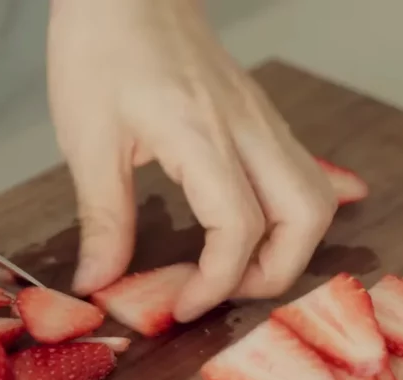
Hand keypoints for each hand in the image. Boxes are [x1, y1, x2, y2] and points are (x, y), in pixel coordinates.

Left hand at [48, 0, 337, 320]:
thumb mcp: (87, 141)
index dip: (216, 283)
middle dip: (275, 273)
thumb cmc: (100, 48)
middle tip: (223, 293)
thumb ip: (102, 218)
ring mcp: (261, 119)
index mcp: (201, 134)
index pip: (239, 228)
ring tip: (237, 269)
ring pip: (315, 195)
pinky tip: (261, 230)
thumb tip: (99, 282)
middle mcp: (247, 127)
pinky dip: (289, 212)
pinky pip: (300, 170)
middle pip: (306, 216)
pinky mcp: (259, 116)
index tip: (183, 307)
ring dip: (289, 245)